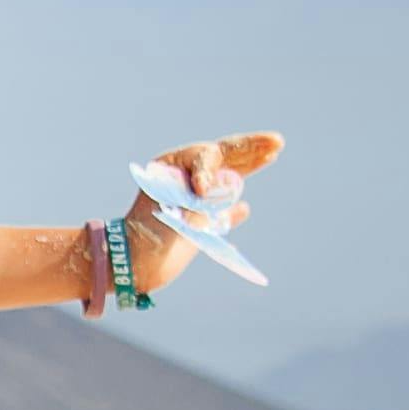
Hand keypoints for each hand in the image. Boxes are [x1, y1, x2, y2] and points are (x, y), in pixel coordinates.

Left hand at [124, 129, 283, 295]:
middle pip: (224, 158)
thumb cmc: (147, 232)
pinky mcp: (197, 227)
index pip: (205, 156)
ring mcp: (193, 202)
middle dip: (250, 149)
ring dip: (249, 168)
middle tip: (276, 142)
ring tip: (273, 155)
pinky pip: (221, 214)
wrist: (132, 266)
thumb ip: (203, 196)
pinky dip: (233, 211)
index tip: (201, 193)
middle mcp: (185, 180)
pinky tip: (243, 209)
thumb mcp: (172, 205)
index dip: (212, 169)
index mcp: (173, 167)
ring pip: (227, 179)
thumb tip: (237, 201)